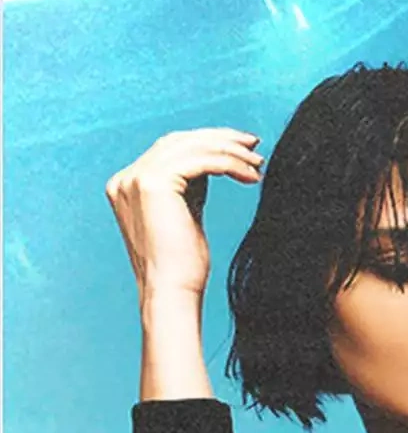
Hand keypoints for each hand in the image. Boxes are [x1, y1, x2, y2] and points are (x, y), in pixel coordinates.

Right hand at [106, 127, 264, 299]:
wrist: (172, 293)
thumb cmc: (184, 268)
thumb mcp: (185, 216)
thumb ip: (190, 187)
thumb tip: (213, 164)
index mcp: (129, 185)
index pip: (171, 150)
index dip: (206, 143)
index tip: (240, 148)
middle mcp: (126, 178)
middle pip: (179, 142)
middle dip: (220, 140)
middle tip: (254, 145)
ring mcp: (135, 179)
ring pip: (190, 148)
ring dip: (229, 151)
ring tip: (257, 163)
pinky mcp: (152, 184)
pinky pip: (199, 161)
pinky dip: (228, 163)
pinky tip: (249, 175)